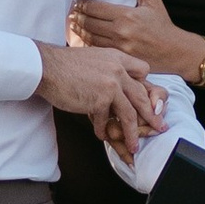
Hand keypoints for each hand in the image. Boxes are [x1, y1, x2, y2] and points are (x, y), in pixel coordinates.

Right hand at [35, 38, 163, 154]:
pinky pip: (106, 120)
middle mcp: (118, 69)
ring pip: (130, 114)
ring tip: (134, 146)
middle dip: (152, 115)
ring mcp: (111, 84)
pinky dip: (103, 130)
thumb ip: (108, 68)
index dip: (145, 86)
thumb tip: (116, 84)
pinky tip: (100, 134)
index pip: (143, 70)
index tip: (146, 99)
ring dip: (132, 133)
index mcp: (117, 57)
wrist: (46, 67)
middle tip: (159, 127)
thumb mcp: (94, 58)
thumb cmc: (64, 65)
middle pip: (142, 95)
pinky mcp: (100, 99)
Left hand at [71, 0, 189, 74]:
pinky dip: (87, 44)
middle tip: (72, 13)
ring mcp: (119, 48)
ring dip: (78, 31)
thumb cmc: (162, 23)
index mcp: (127, 15)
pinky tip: (82, 39)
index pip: (94, 8)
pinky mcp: (119, 59)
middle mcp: (121, 32)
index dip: (82, 5)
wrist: (175, 50)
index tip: (78, 2)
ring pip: (89, 38)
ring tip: (73, 25)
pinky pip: (96, 51)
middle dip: (77, 17)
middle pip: (88, 23)